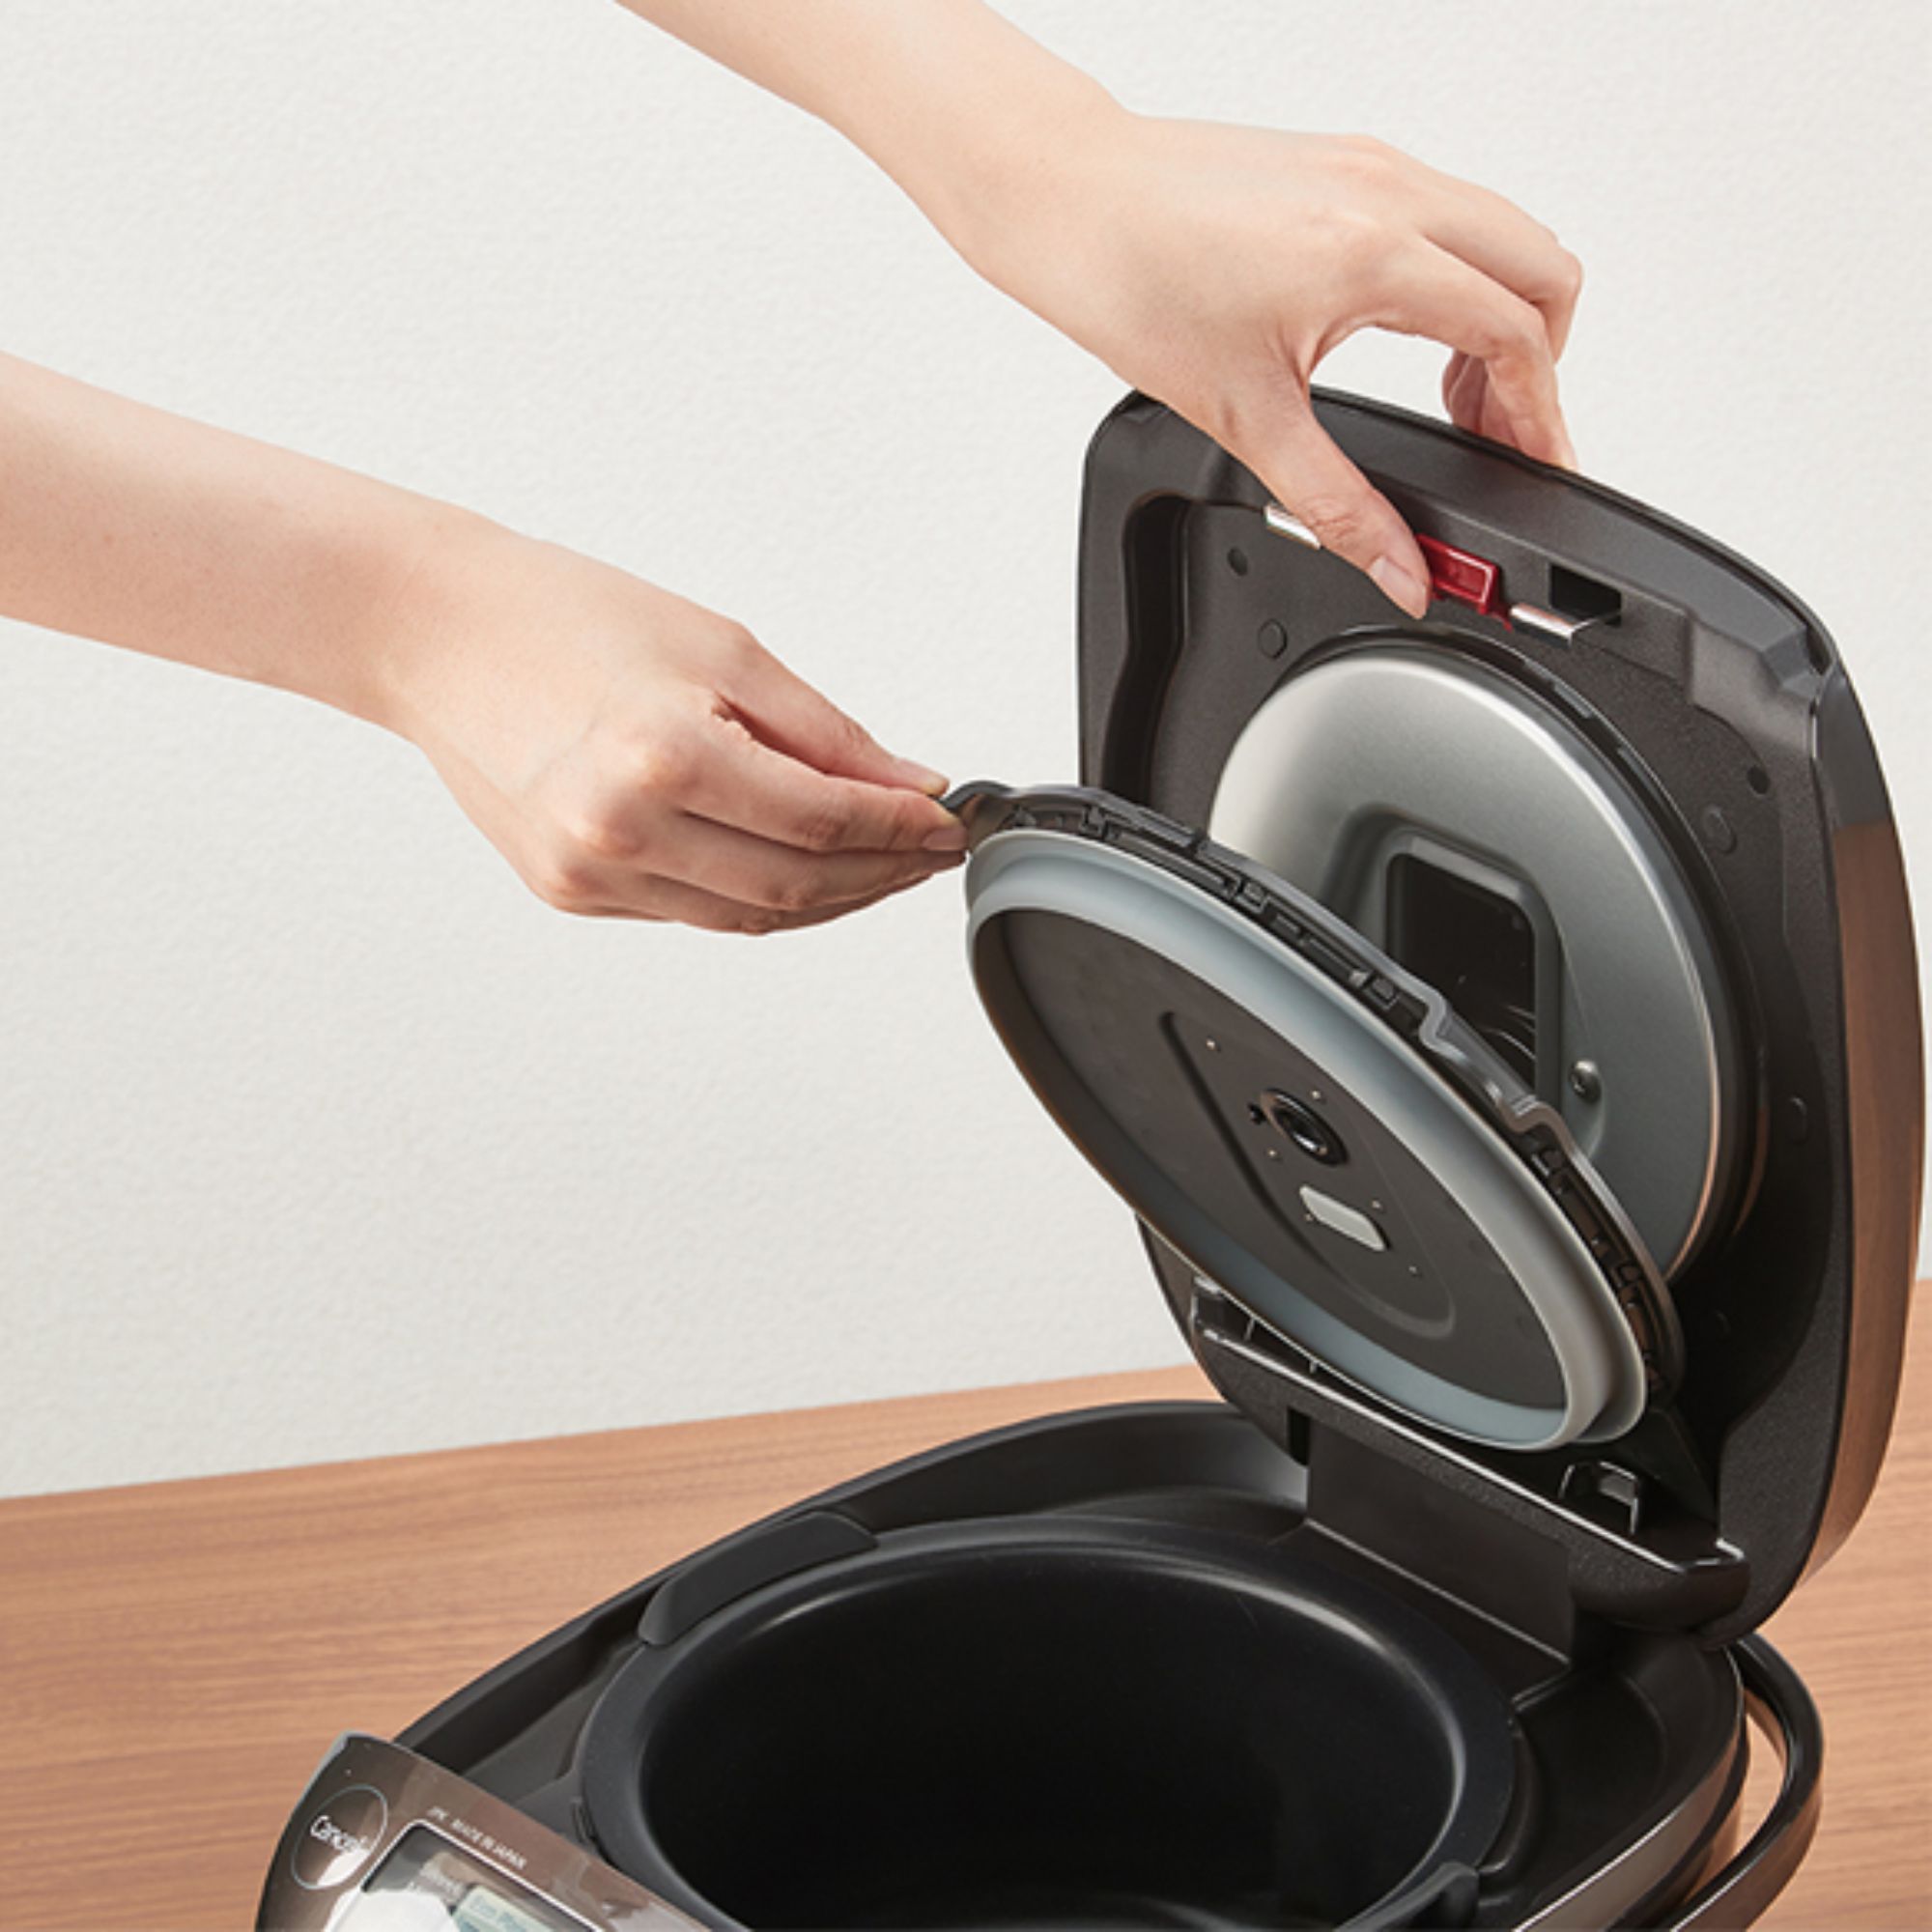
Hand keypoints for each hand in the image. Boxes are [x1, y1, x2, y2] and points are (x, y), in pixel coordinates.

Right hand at [387, 520, 964, 931]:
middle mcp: (622, 831)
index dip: (901, 829)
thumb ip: (823, 732)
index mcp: (664, 758)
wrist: (437, 634)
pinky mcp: (571, 894)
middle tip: (929, 851)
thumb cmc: (565, 618)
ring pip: (751, 919)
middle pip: (795, 887)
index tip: (948, 821)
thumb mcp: (721, 650)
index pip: (824, 822)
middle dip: (880, 873)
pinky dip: (759, 898)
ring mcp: (591, 875)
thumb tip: (908, 784)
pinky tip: (800, 869)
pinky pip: (695, 912)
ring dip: (830, 899)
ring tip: (882, 866)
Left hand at [951, 113, 1581, 616]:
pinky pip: (1449, 213)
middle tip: (1497, 440)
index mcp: (1373, 252)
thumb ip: (1338, 505)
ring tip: (1456, 401)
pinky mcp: (1347, 158)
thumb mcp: (1245, 418)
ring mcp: (1372, 164)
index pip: (1514, 335)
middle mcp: (1388, 191)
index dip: (1539, 416)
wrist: (1066, 197)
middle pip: (1543, 272)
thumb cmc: (1131, 280)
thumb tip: (1398, 567)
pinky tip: (1411, 336)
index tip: (1537, 467)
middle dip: (1539, 365)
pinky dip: (1460, 277)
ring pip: (1504, 233)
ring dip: (1504, 316)